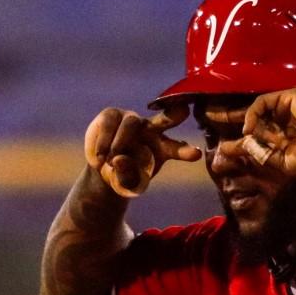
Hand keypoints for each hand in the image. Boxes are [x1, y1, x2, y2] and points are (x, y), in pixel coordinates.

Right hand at [85, 104, 202, 196]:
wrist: (101, 166)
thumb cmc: (121, 175)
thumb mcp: (126, 182)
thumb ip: (126, 174)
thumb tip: (118, 159)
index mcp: (163, 148)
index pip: (177, 148)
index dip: (186, 151)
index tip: (197, 154)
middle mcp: (152, 130)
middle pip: (166, 119)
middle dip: (174, 115)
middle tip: (184, 112)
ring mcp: (131, 120)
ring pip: (131, 125)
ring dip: (119, 143)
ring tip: (108, 161)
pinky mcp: (112, 115)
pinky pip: (109, 124)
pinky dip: (102, 143)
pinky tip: (99, 158)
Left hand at [217, 88, 295, 177]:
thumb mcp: (281, 162)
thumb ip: (258, 153)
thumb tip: (231, 147)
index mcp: (280, 136)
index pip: (252, 133)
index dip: (233, 137)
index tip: (215, 143)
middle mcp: (280, 120)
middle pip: (247, 116)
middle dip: (225, 117)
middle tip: (204, 116)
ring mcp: (284, 107)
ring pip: (251, 107)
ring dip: (232, 113)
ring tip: (212, 117)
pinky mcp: (289, 97)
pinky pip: (262, 102)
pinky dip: (252, 114)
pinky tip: (248, 128)